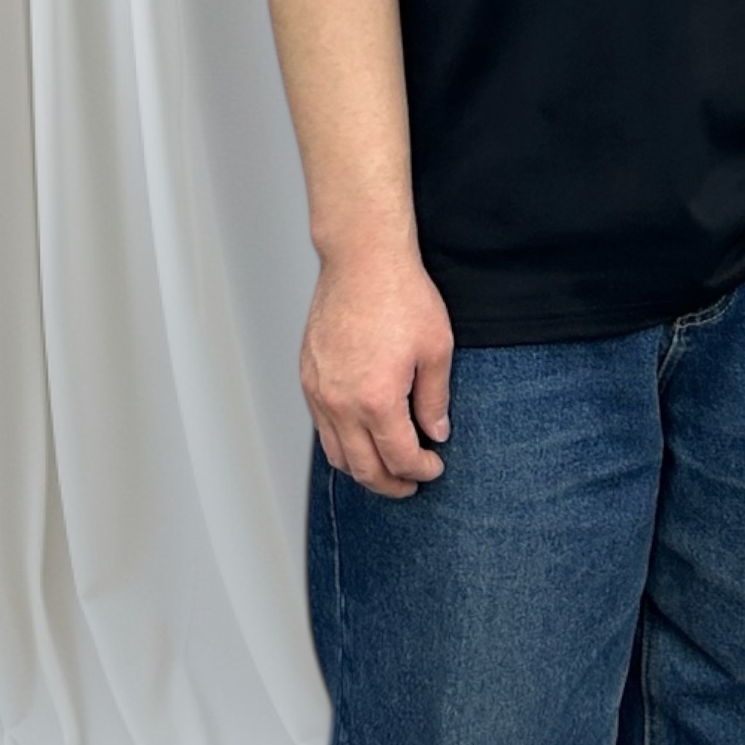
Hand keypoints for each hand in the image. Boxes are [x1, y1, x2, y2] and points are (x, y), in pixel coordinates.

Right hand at [300, 247, 454, 498]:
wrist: (362, 260)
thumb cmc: (401, 296)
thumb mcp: (436, 349)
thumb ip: (434, 399)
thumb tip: (436, 432)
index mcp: (376, 400)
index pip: (399, 457)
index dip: (421, 470)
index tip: (435, 468)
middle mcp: (340, 403)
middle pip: (362, 468)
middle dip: (390, 484)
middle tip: (411, 484)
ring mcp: (319, 391)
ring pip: (335, 453)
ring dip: (362, 469)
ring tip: (386, 468)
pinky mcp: (308, 377)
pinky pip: (322, 426)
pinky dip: (342, 442)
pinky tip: (362, 436)